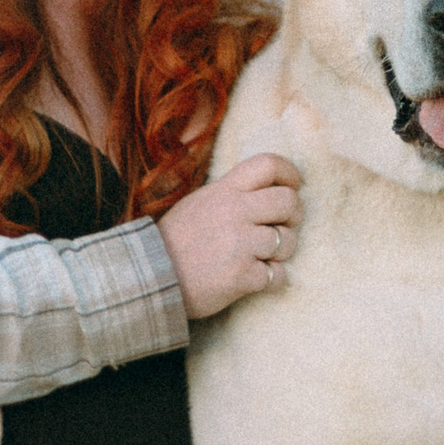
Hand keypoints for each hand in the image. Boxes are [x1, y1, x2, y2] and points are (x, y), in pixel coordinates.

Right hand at [159, 152, 303, 320]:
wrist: (149, 278)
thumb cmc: (177, 241)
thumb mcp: (201, 202)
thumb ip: (234, 193)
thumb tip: (272, 190)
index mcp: (224, 190)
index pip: (269, 164)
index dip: (290, 174)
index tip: (294, 187)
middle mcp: (234, 211)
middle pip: (289, 202)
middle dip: (294, 216)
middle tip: (283, 226)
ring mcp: (238, 244)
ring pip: (287, 241)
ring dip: (281, 252)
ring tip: (263, 257)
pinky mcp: (240, 276)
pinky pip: (278, 275)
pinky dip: (272, 280)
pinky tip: (256, 279)